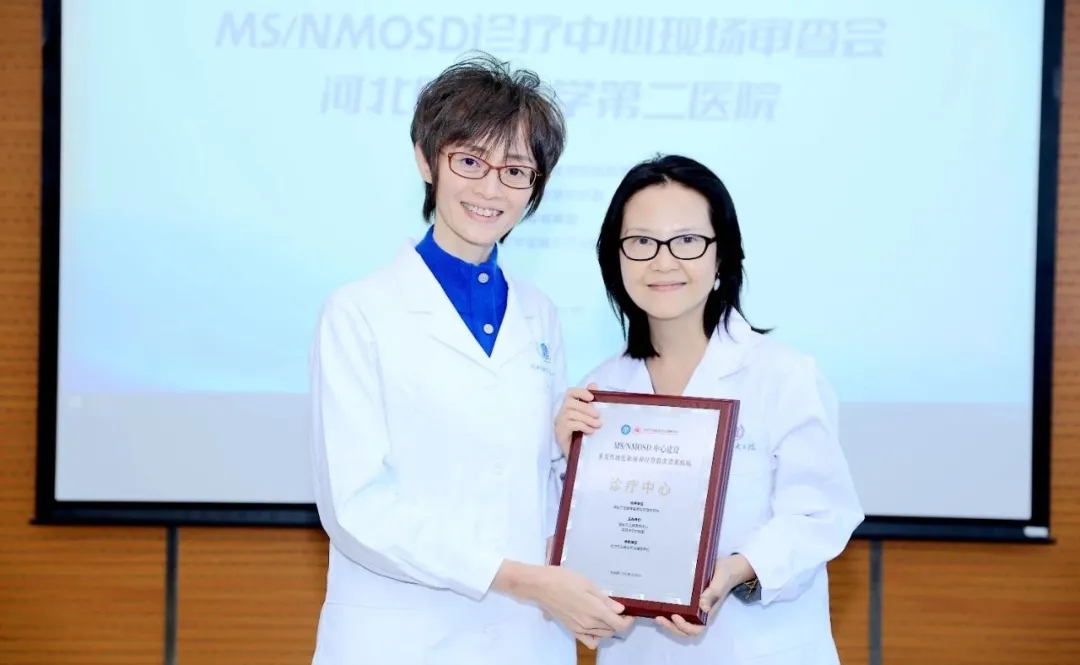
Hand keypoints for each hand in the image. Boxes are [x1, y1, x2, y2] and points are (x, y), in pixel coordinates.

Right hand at [495, 561, 632, 647]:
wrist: (541, 586)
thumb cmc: (564, 579)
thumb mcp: (588, 584)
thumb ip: (605, 599)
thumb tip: (620, 609)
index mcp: (596, 611)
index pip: (619, 625)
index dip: (628, 621)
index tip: (629, 612)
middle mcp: (589, 624)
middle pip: (612, 631)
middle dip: (619, 622)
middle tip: (618, 610)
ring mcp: (579, 629)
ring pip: (602, 636)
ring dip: (609, 628)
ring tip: (606, 615)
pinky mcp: (571, 630)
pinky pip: (589, 640)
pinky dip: (596, 636)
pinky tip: (594, 625)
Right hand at [555, 383, 600, 455]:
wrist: (580, 457)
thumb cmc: (585, 436)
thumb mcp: (591, 419)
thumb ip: (592, 403)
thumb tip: (594, 384)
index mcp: (569, 407)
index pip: (570, 393)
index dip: (580, 392)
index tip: (591, 397)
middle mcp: (561, 414)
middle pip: (570, 403)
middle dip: (586, 408)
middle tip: (599, 415)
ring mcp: (559, 424)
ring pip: (570, 413)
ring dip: (586, 418)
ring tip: (597, 425)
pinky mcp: (559, 433)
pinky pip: (570, 424)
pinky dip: (582, 426)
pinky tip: (590, 431)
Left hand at [654, 555, 753, 638]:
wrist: (728, 567)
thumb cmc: (724, 576)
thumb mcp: (719, 583)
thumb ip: (712, 594)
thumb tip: (702, 607)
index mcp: (708, 613)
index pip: (696, 629)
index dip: (684, 627)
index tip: (674, 616)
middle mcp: (701, 614)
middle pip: (685, 630)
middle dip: (671, 627)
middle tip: (658, 618)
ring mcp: (695, 608)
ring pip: (681, 623)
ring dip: (669, 623)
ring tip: (657, 615)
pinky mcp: (690, 601)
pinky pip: (680, 611)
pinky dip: (670, 612)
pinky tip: (660, 605)